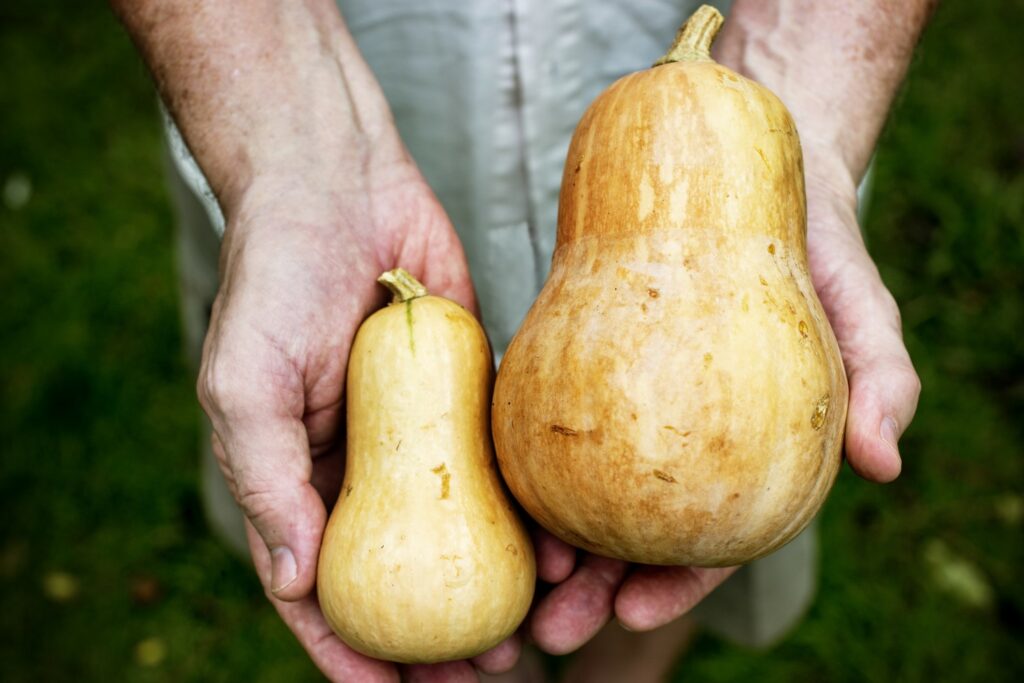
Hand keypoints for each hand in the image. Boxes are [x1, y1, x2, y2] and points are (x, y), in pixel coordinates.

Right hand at [196, 164, 519, 681]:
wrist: (337, 187)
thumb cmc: (273, 280)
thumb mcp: (243, 383)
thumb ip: (264, 479)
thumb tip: (291, 582)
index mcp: (302, 476)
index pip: (319, 585)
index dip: (347, 648)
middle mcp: (366, 465)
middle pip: (404, 572)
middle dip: (437, 635)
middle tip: (482, 672)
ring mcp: (424, 433)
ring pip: (465, 529)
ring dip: (497, 584)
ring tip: (535, 626)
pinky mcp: (473, 393)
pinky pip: (503, 463)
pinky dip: (528, 509)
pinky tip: (561, 545)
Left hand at [526, 149, 922, 652]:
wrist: (750, 161)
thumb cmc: (816, 240)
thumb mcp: (861, 301)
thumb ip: (880, 377)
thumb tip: (886, 464)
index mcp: (744, 451)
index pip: (711, 537)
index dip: (676, 584)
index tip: (633, 613)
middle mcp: (679, 436)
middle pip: (632, 530)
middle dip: (591, 586)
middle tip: (546, 629)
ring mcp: (626, 398)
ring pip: (579, 486)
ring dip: (545, 536)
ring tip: (514, 567)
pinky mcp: (582, 349)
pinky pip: (545, 412)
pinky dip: (523, 454)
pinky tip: (493, 479)